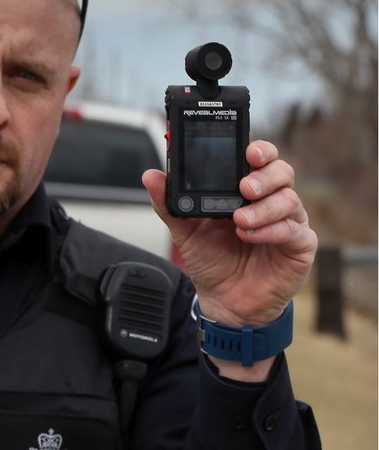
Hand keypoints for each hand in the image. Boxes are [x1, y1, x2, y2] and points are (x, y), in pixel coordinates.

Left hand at [142, 140, 316, 327]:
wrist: (223, 300)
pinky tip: (250, 235)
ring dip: (263, 208)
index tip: (248, 151)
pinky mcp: (299, 247)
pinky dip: (272, 230)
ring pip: (290, 199)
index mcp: (245, 190)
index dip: (259, 150)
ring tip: (239, 220)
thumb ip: (169, 203)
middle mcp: (270, 201)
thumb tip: (151, 176)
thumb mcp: (184, 230)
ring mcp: (288, 222)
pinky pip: (295, 231)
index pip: (260, 159)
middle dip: (265, 175)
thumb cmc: (211, 259)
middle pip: (282, 172)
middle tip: (244, 187)